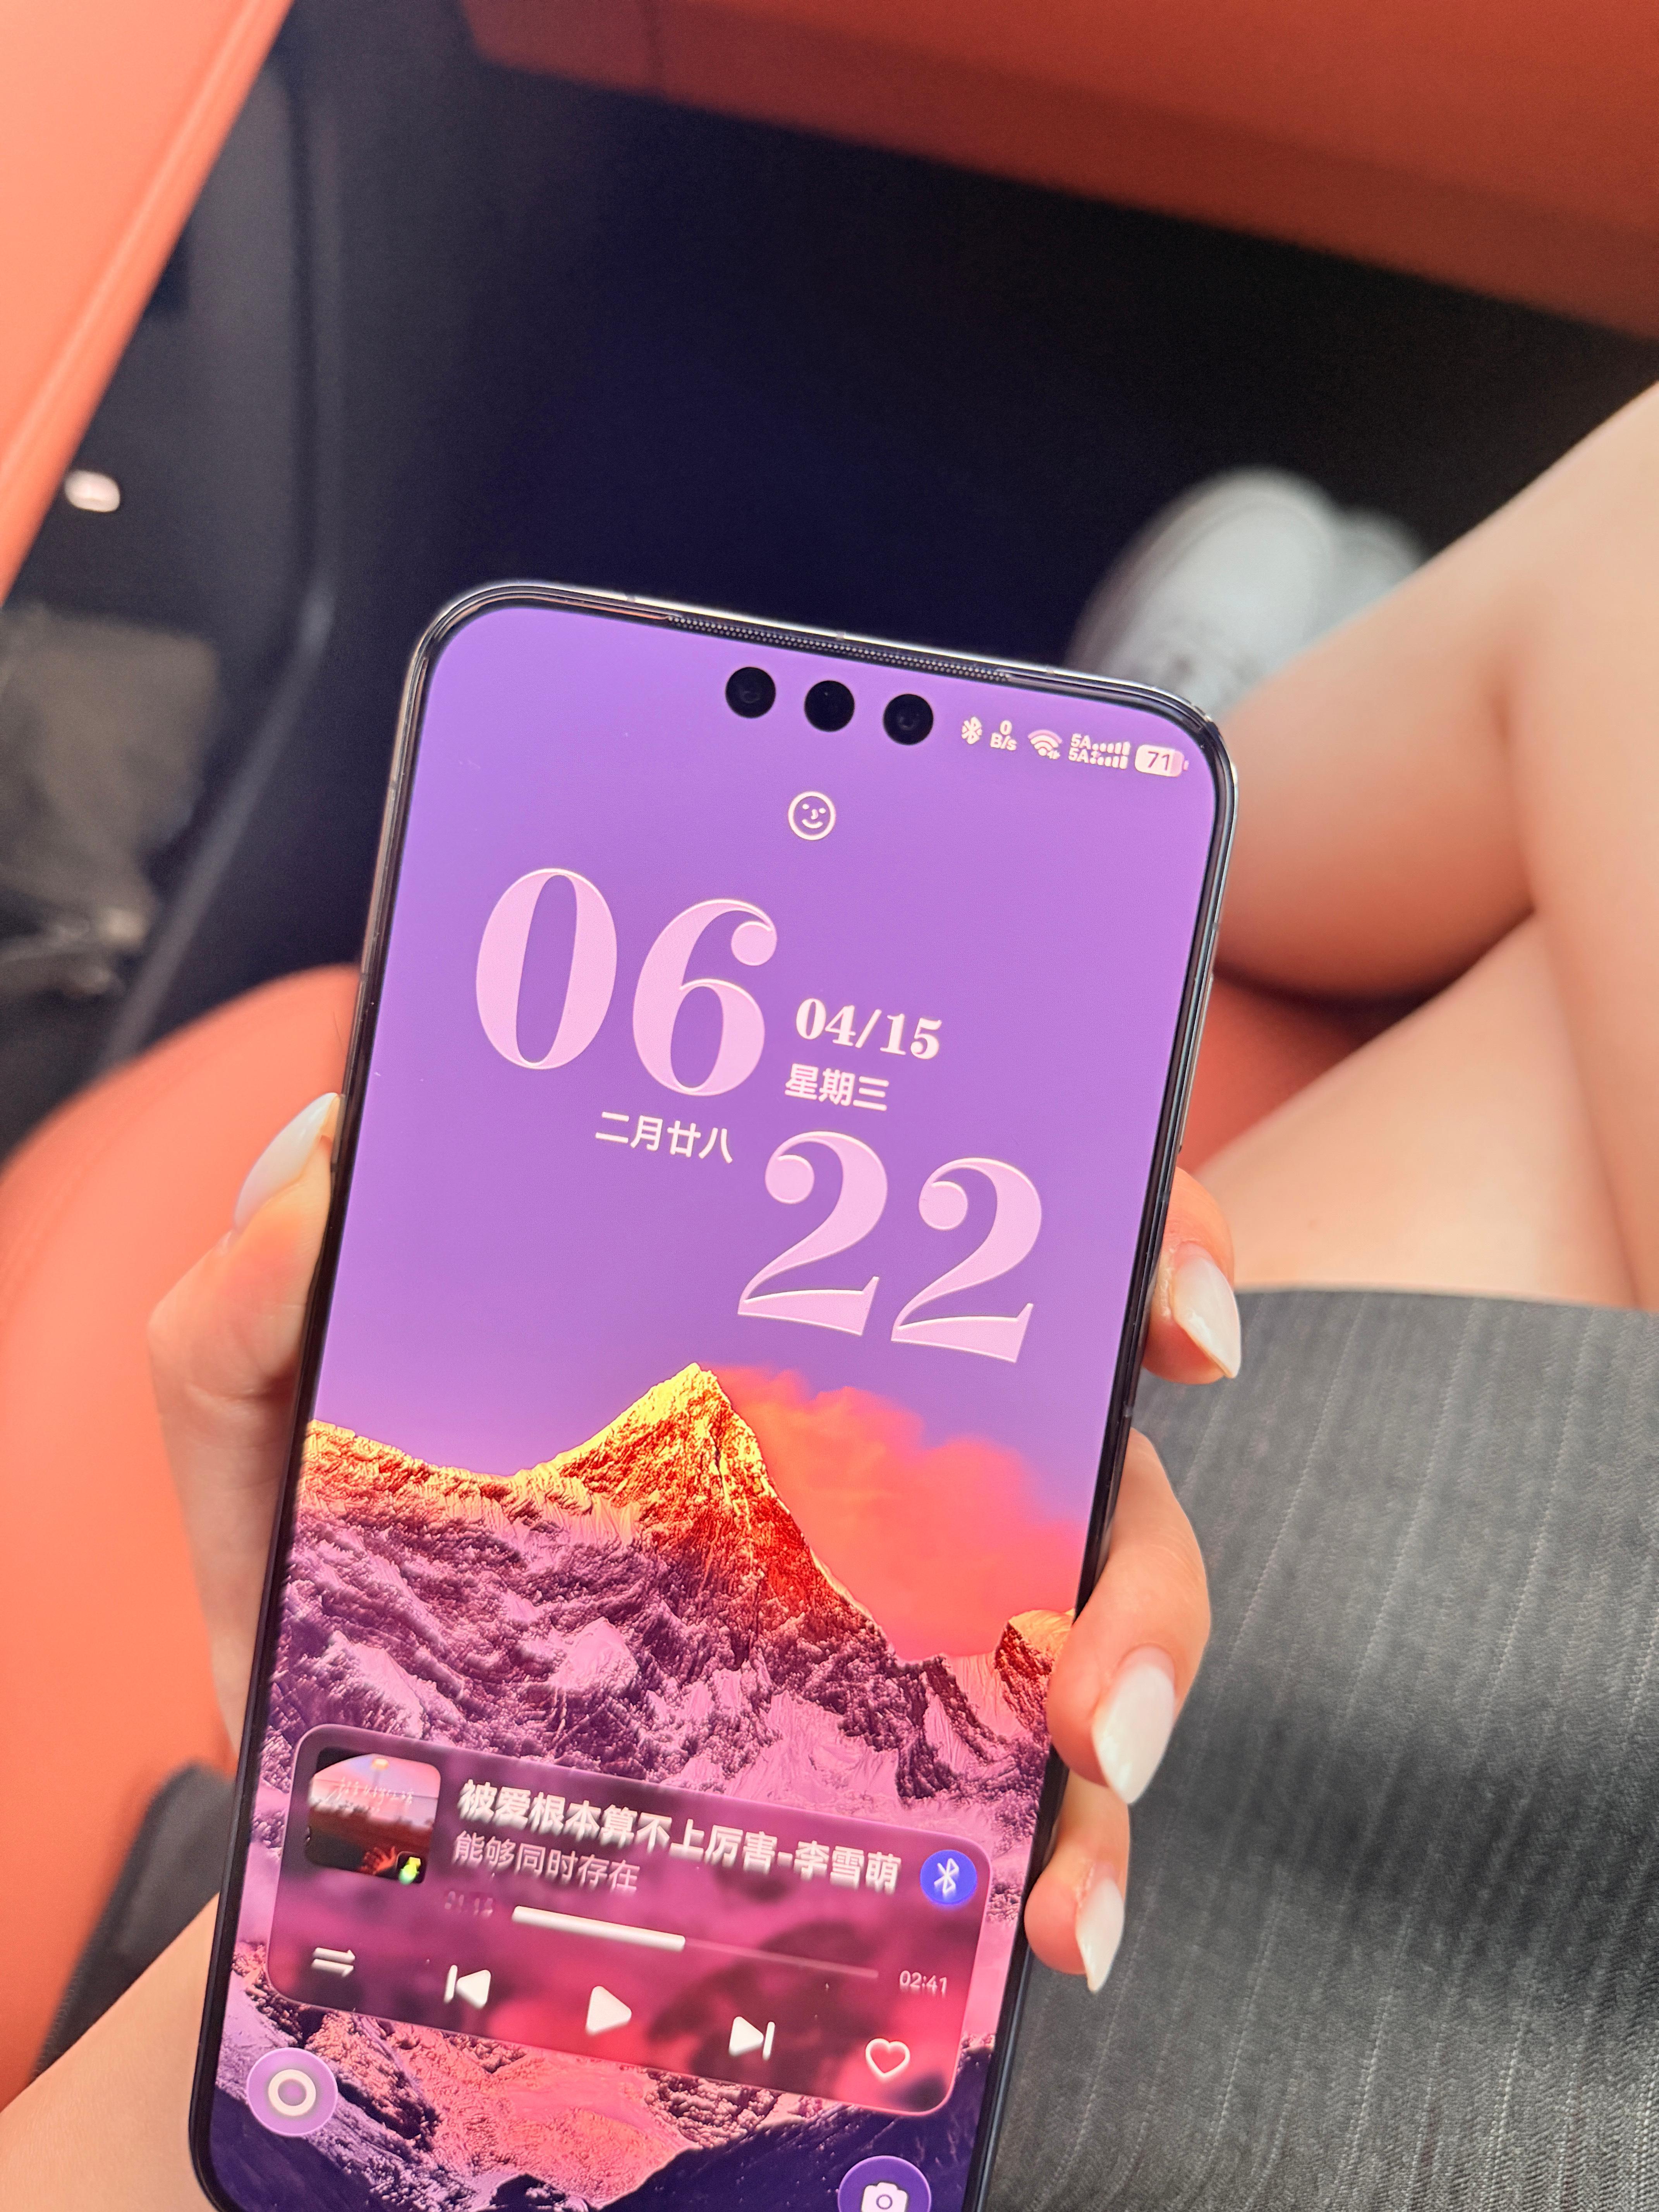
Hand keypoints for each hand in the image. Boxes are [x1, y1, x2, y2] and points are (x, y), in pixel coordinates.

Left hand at [151, 1097, 1234, 1990]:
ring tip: (1081, 1812)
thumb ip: (249, 1301)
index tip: (1177, 1311)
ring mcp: (884, 1615)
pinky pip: (1023, 1808)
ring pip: (1090, 1627)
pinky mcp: (879, 1770)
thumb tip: (333, 1169)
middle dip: (1143, 1555)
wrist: (314, 1798)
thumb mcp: (259, 1423)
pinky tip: (1050, 1920)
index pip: (971, 1242)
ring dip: (1131, 1712)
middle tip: (1098, 1667)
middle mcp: (859, 1457)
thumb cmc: (315, 1566)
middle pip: (1083, 1453)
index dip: (1123, 1240)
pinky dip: (1066, 1862)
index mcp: (760, 1334)